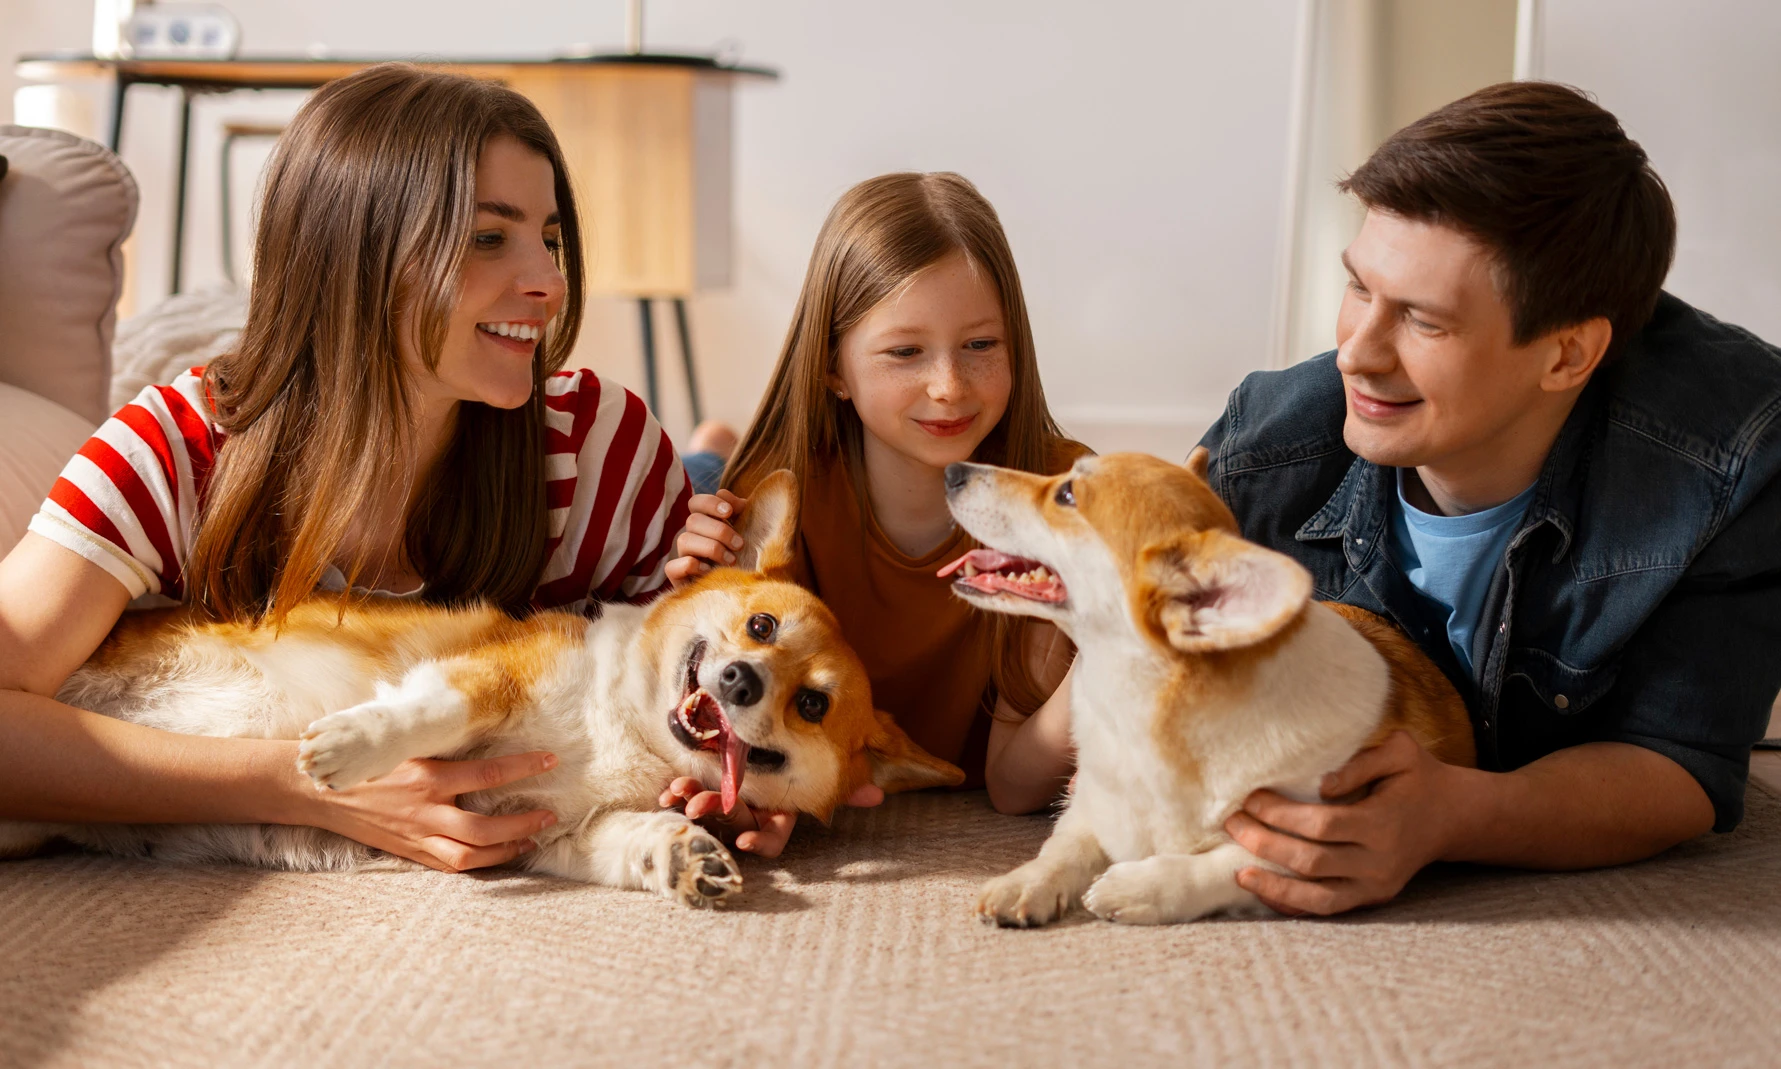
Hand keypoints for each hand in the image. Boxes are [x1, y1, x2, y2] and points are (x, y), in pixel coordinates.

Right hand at [307, 751, 559, 872]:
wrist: (320, 793)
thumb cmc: (367, 763)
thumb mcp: (405, 746)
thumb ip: (442, 745)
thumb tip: (484, 724)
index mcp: (427, 777)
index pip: (488, 773)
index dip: (524, 767)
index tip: (551, 760)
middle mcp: (425, 811)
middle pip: (484, 827)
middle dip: (522, 823)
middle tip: (549, 815)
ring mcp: (417, 837)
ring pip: (470, 855)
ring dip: (506, 850)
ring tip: (532, 839)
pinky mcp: (410, 853)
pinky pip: (450, 866)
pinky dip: (479, 863)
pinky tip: (499, 855)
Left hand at [657, 776, 884, 857]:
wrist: (768, 724)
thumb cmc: (802, 754)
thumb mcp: (822, 767)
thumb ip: (845, 782)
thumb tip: (877, 794)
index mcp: (779, 810)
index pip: (773, 837)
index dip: (760, 842)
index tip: (743, 843)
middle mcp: (752, 809)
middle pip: (734, 820)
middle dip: (717, 815)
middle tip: (699, 806)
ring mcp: (726, 797)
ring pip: (708, 808)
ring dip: (693, 801)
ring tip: (679, 793)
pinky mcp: (705, 782)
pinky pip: (688, 795)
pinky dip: (676, 793)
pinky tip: (666, 792)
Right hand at [666, 490, 748, 585]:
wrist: (744, 591)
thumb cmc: (746, 558)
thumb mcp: (748, 531)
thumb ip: (740, 510)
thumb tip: (728, 496)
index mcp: (705, 523)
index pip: (696, 502)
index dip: (710, 503)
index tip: (730, 512)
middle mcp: (691, 537)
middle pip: (693, 520)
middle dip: (720, 531)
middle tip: (739, 544)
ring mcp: (683, 556)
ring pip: (684, 540)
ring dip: (711, 548)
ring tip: (732, 561)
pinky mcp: (677, 578)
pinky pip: (672, 566)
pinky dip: (691, 566)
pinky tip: (710, 572)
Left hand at [1223, 731, 1457, 915]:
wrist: (1453, 816)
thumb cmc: (1418, 777)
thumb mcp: (1401, 752)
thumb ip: (1361, 762)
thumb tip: (1321, 785)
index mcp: (1383, 823)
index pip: (1320, 825)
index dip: (1279, 814)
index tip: (1251, 798)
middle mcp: (1380, 862)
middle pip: (1311, 861)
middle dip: (1264, 843)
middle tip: (1232, 823)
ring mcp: (1376, 886)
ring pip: (1317, 898)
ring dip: (1273, 886)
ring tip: (1239, 872)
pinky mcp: (1372, 898)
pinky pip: (1327, 909)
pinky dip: (1293, 905)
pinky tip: (1264, 891)